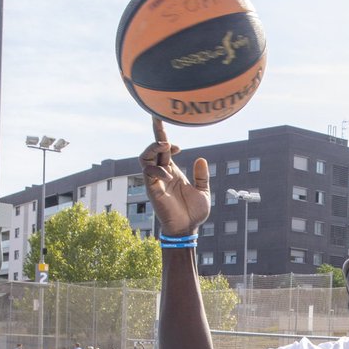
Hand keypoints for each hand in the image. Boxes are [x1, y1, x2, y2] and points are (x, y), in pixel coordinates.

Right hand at [139, 117, 209, 236]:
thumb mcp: (203, 191)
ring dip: (153, 148)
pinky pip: (148, 174)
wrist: (188, 230)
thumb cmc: (194, 213)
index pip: (164, 150)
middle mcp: (162, 173)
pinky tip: (168, 175)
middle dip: (155, 132)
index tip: (179, 145)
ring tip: (165, 145)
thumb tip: (202, 158)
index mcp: (173, 171)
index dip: (167, 139)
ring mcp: (156, 181)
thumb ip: (202, 175)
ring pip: (145, 157)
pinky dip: (158, 170)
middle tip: (157, 118)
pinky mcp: (152, 190)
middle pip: (153, 148)